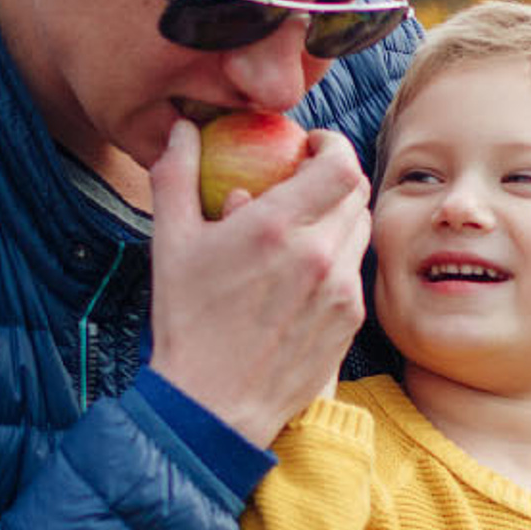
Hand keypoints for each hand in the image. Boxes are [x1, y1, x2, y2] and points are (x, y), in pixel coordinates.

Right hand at [146, 120, 368, 443]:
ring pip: (360, 231)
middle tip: (305, 181)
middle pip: (356, 193)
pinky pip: (355, 271)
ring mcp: (341, 291)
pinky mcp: (350, 320)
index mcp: (277, 228)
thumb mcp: (170, 243)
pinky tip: (303, 271)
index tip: (311, 145)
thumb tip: (183, 127)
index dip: (333, 145)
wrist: (215, 402)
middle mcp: (319, 256)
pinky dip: (336, 258)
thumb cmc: (187, 322)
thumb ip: (175, 174)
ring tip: (301, 227)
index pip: (340, 164)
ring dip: (338, 217)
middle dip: (334, 178)